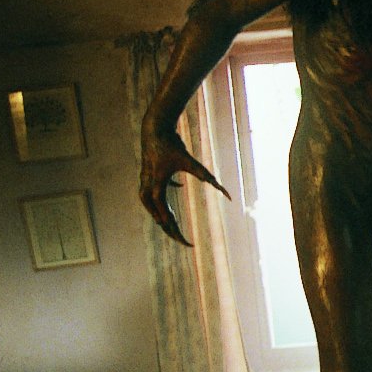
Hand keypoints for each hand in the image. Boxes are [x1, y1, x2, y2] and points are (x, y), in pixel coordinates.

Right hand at [139, 131, 229, 245]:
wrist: (154, 128)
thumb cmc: (172, 144)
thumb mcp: (191, 163)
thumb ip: (207, 177)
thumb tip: (227, 194)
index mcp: (157, 188)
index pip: (165, 216)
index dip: (175, 231)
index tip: (186, 243)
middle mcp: (147, 186)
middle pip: (156, 215)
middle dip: (170, 229)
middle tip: (182, 241)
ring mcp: (145, 179)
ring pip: (150, 204)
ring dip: (161, 213)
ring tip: (170, 223)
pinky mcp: (148, 172)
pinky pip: (153, 188)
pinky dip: (164, 191)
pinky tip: (179, 186)